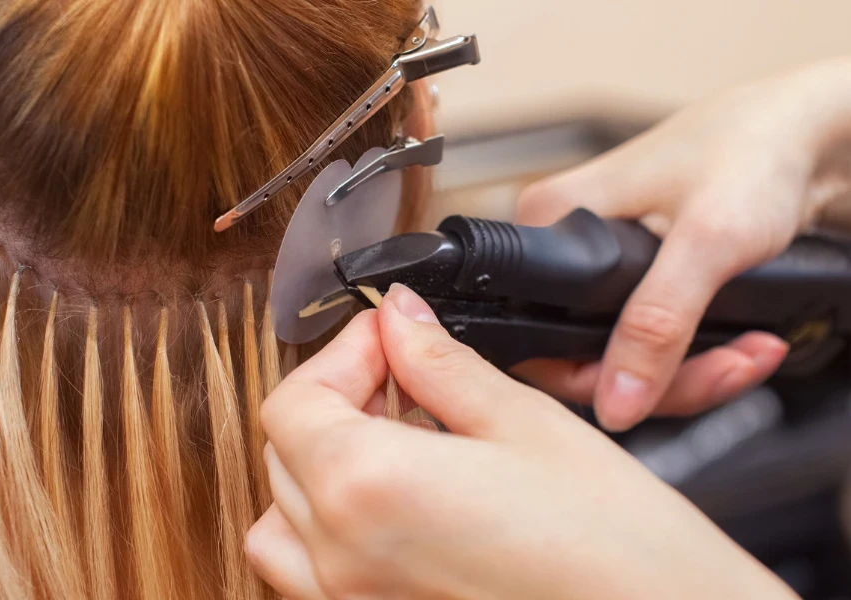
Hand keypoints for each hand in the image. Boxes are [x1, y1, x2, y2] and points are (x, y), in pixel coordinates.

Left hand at [245, 284, 796, 599]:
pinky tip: (393, 501)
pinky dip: (327, 526)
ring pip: (281, 518)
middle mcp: (343, 557)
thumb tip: (398, 316)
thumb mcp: (522, 423)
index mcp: (369, 488)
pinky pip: (311, 573)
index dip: (342, 353)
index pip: (294, 403)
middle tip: (400, 375)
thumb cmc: (612, 541)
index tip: (389, 336)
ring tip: (390, 440)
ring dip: (318, 465)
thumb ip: (438, 362)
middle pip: (284, 452)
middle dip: (335, 397)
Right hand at [516, 58, 850, 430]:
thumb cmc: (753, 149)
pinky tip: (742, 343)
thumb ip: (655, 325)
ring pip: (623, 355)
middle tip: (725, 369)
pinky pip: (651, 341)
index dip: (592, 377)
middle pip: (582, 354)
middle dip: (662, 380)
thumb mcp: (705, 243)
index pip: (535, 333)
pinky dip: (700, 356)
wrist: (810, 132)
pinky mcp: (640, 277)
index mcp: (548, 220)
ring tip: (748, 353)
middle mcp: (565, 243)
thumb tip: (615, 401)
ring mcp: (602, 262)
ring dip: (693, 371)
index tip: (652, 390)